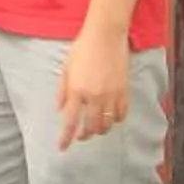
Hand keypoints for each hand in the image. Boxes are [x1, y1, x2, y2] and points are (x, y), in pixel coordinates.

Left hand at [54, 31, 130, 150]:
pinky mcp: (124, 90)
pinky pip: (122, 114)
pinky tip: (111, 118)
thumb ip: (62, 91)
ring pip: (107, 124)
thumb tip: (60, 109)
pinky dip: (116, 120)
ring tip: (96, 128)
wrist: (106, 35)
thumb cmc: (83, 48)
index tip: (62, 148)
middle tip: (81, 136)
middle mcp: (94, 96)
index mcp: (77, 91)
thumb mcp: (66, 68)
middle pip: (91, 127)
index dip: (66, 138)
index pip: (71, 122)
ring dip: (100, 129)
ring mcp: (111, 94)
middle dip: (85, 135)